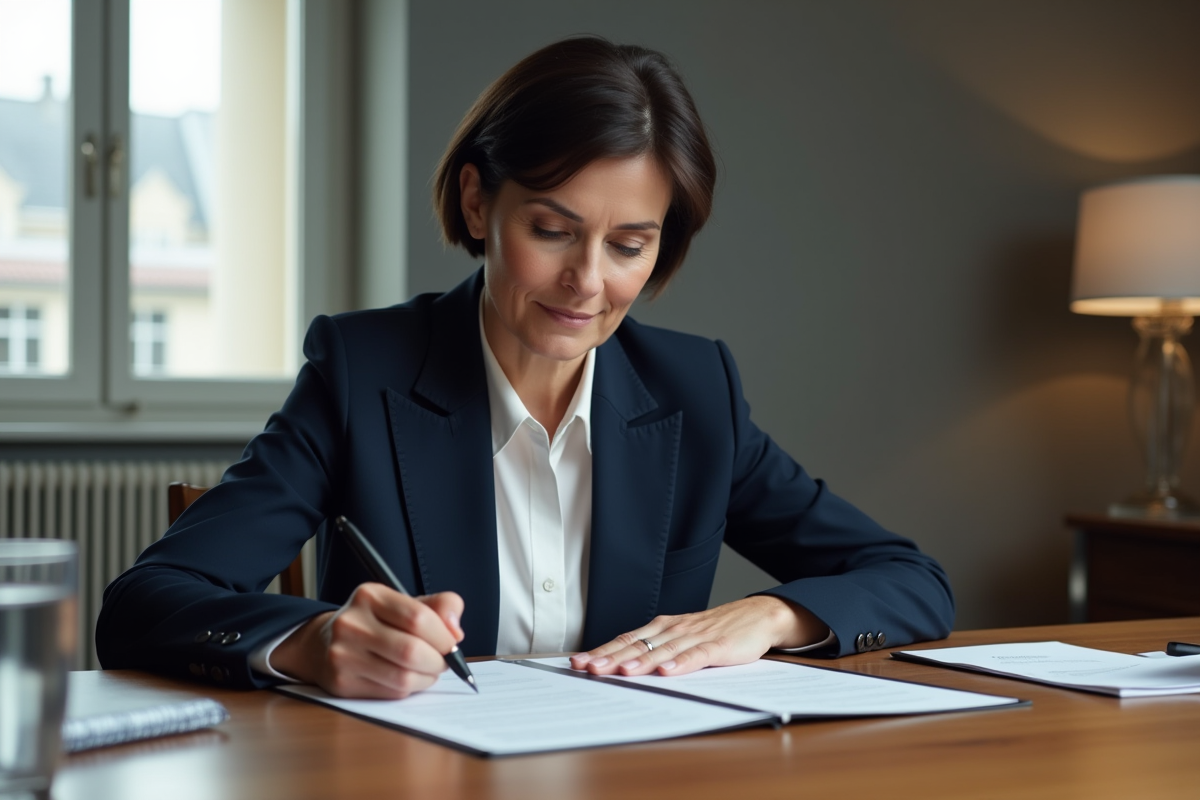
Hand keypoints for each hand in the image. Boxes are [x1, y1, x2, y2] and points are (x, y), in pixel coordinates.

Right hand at [271, 584, 463, 698]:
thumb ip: (439, 607)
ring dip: (426, 679)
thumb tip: (456, 632)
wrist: (325, 643)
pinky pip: (390, 693)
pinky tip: (407, 679)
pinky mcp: (341, 682)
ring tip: (428, 671)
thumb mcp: (405, 604)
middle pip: (411, 651)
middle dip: (438, 661)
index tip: (452, 643)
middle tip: (443, 662)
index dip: (443, 636)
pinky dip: (408, 689)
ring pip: (402, 677)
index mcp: (370, 596)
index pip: (418, 618)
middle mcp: (351, 623)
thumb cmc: (377, 623)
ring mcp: (342, 654)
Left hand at [569, 596, 825, 676]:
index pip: (626, 640)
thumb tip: (622, 666)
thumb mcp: (682, 639)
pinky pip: (695, 656)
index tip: (578, 662)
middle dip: (610, 658)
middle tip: (587, 668)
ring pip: (661, 650)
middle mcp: (673, 629)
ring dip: (639, 662)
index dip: (602, 651)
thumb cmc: (717, 630)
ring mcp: (695, 637)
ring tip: (620, 672)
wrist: (757, 616)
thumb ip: (656, 650)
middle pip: (637, 645)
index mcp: (662, 628)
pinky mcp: (716, 646)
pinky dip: (679, 664)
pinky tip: (666, 672)